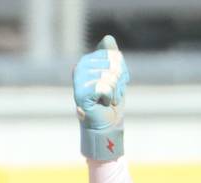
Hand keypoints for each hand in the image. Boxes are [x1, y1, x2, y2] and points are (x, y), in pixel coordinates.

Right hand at [73, 35, 129, 159]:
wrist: (106, 126)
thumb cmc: (111, 103)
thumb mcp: (117, 78)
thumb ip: (113, 58)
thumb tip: (108, 38)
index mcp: (88, 63)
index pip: (113, 56)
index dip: (121, 72)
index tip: (116, 85)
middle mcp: (80, 68)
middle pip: (112, 65)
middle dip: (119, 83)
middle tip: (111, 94)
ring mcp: (78, 80)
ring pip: (109, 76)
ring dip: (114, 92)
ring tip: (107, 100)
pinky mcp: (80, 93)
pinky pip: (104, 87)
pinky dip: (109, 98)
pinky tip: (103, 103)